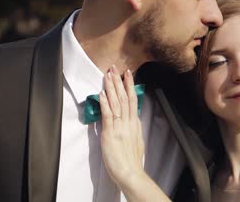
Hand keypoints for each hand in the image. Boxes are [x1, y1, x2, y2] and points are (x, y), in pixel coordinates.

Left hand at [99, 65, 144, 186]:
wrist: (130, 171)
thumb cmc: (132, 160)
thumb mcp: (136, 140)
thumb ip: (133, 128)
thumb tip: (131, 120)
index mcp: (135, 124)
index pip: (133, 100)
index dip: (130, 86)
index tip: (128, 74)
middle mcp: (129, 122)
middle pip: (125, 97)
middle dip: (120, 82)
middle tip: (116, 68)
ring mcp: (120, 127)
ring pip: (117, 103)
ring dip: (112, 88)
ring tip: (108, 75)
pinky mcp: (110, 133)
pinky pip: (108, 115)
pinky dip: (105, 103)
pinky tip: (102, 93)